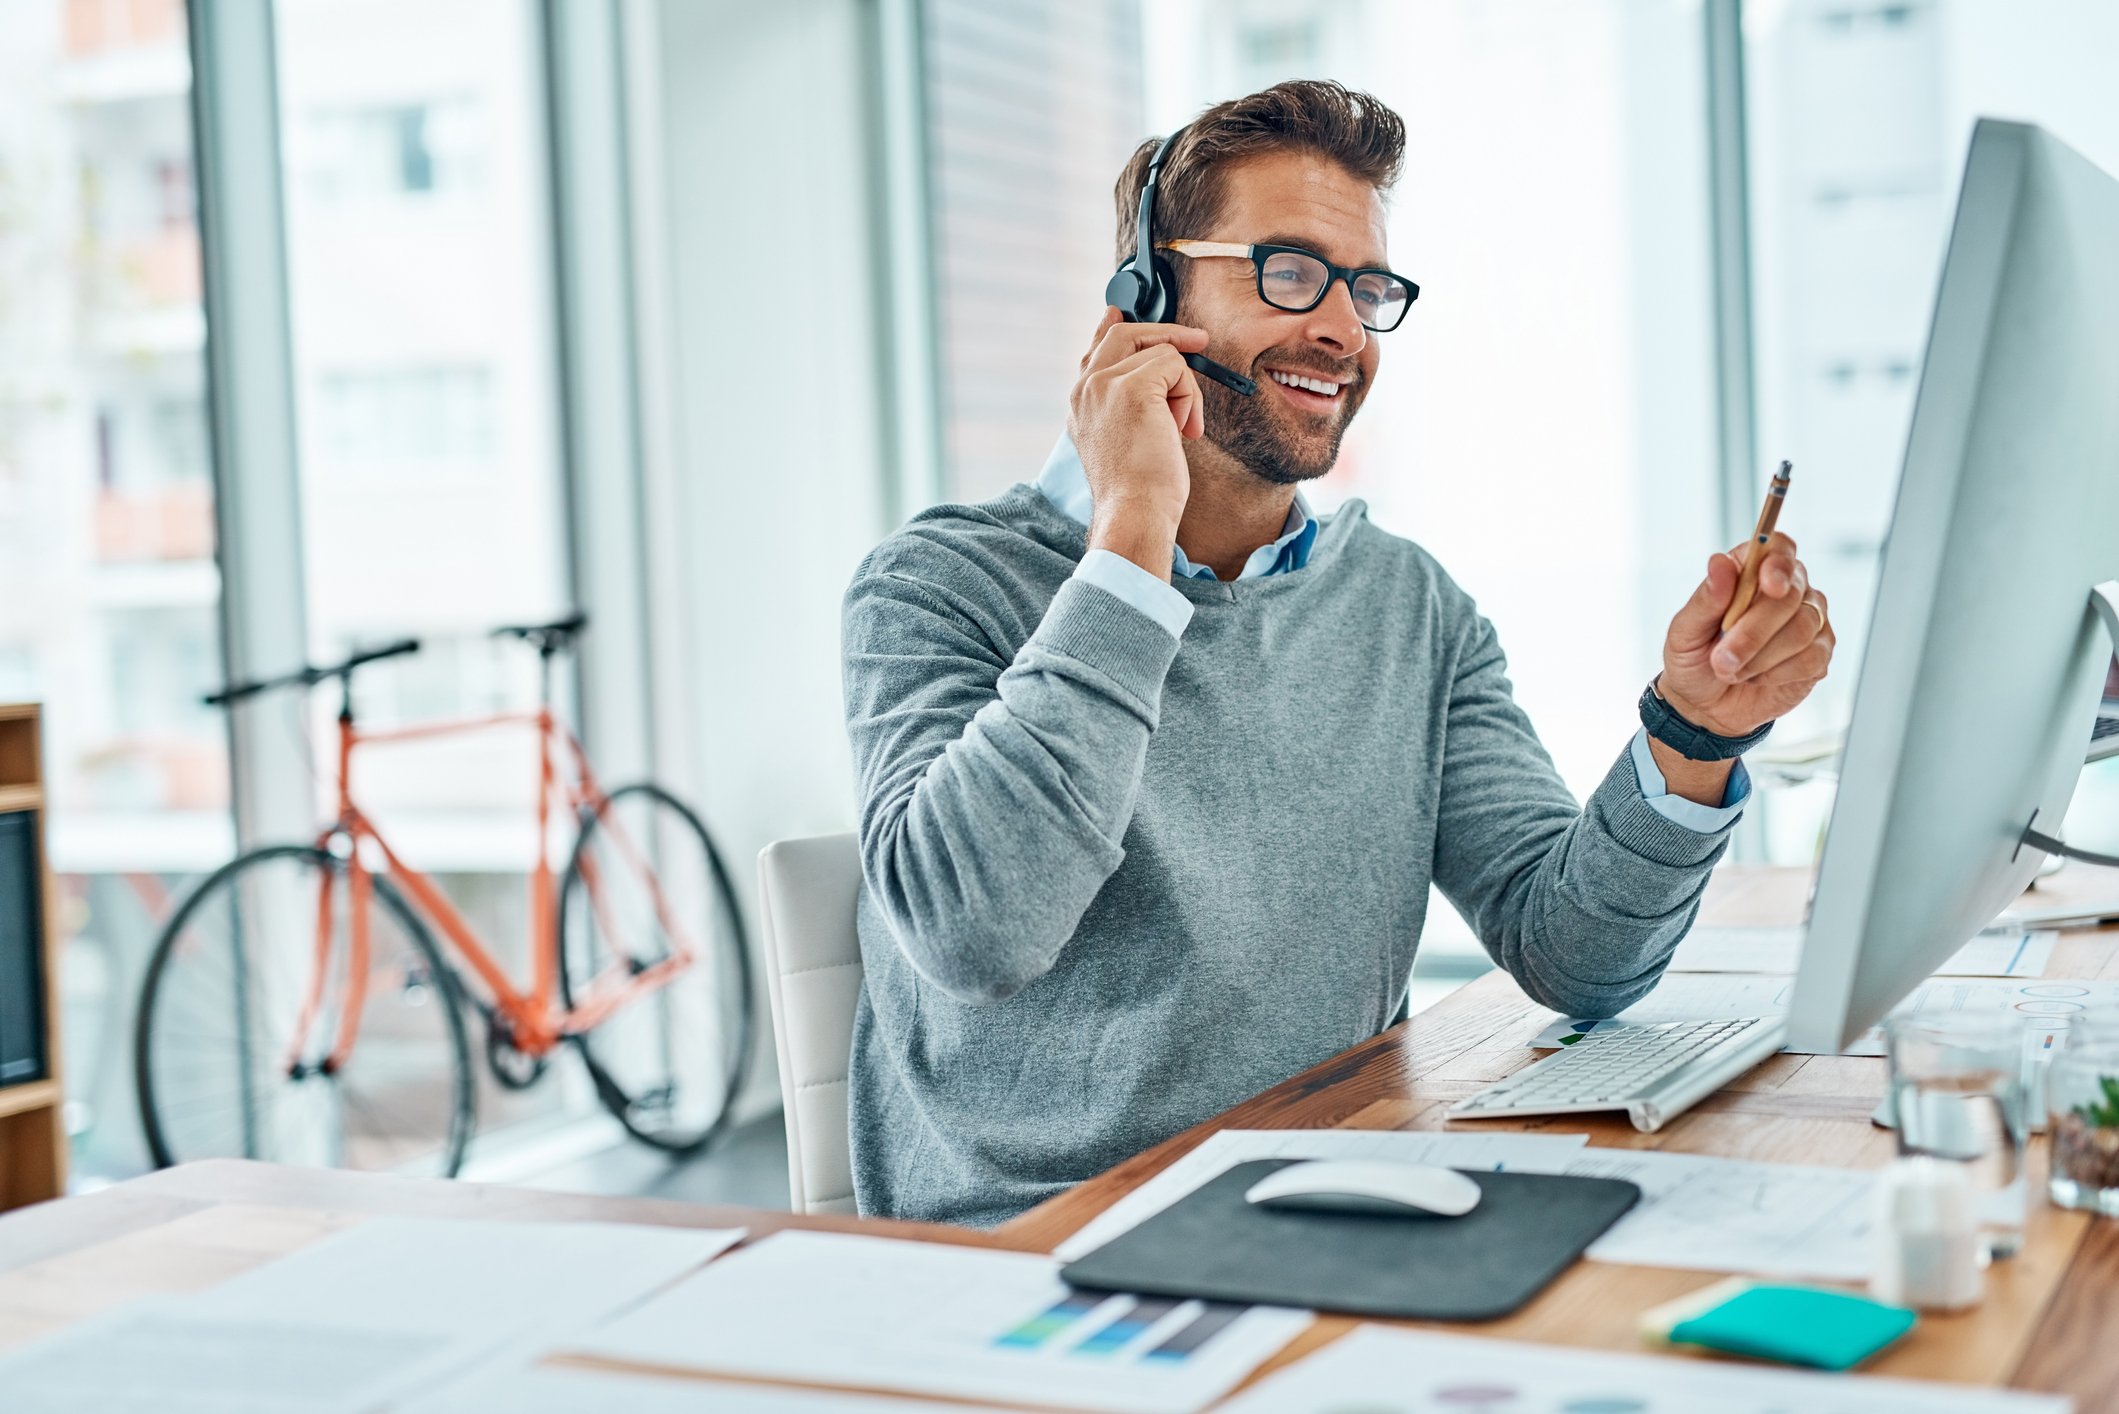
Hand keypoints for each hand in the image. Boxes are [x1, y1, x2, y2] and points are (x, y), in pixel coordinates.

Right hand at [1067, 307, 1208, 574]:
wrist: (1135, 512)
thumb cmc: (1140, 488)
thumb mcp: (1128, 438)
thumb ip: (1130, 400)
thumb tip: (1162, 366)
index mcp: (1080, 403)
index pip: (1095, 348)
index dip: (1115, 325)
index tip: (1122, 310)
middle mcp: (1085, 388)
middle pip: (1125, 333)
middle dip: (1166, 335)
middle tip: (1200, 341)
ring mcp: (1104, 384)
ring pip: (1160, 351)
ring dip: (1183, 388)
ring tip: (1180, 426)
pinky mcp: (1130, 386)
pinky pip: (1175, 364)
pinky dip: (1189, 396)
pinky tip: (1183, 428)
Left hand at [1659, 531, 1834, 737]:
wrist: (1703, 706)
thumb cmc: (1693, 659)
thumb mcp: (1685, 632)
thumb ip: (1705, 599)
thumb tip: (1719, 563)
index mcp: (1752, 572)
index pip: (1779, 549)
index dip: (1778, 563)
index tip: (1768, 584)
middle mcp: (1788, 590)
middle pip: (1790, 594)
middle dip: (1754, 630)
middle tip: (1722, 659)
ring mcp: (1809, 621)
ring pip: (1802, 628)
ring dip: (1759, 656)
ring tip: (1729, 670)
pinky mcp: (1818, 655)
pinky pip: (1809, 659)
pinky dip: (1775, 673)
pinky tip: (1755, 677)